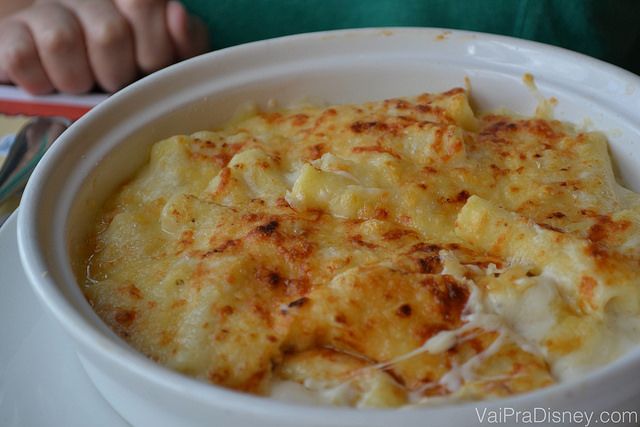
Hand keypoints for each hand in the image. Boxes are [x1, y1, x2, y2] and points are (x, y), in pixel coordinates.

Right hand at [0, 0, 208, 93]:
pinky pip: (22, 58)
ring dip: (77, 80)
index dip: (152, 50)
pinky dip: (40, 82)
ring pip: (61, 40)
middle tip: (113, 82)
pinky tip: (49, 84)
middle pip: (108, 32)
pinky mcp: (10, 34)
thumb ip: (186, 42)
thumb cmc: (124, 68)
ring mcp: (45, 11)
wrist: (60, 67)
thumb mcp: (165, 59)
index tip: (147, 68)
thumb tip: (177, 14)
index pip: (143, 4)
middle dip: (116, 74)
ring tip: (81, 86)